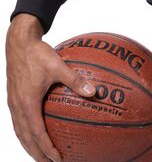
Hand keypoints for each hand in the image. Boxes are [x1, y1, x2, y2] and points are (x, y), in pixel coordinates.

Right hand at [5, 13, 96, 161]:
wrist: (19, 44)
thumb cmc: (38, 54)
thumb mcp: (59, 66)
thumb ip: (75, 80)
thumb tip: (93, 91)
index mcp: (27, 103)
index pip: (37, 133)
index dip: (46, 148)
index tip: (57, 159)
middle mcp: (18, 107)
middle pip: (26, 139)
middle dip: (37, 154)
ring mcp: (14, 104)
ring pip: (20, 132)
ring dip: (31, 145)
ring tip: (41, 155)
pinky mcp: (14, 98)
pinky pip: (19, 122)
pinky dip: (26, 133)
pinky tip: (36, 132)